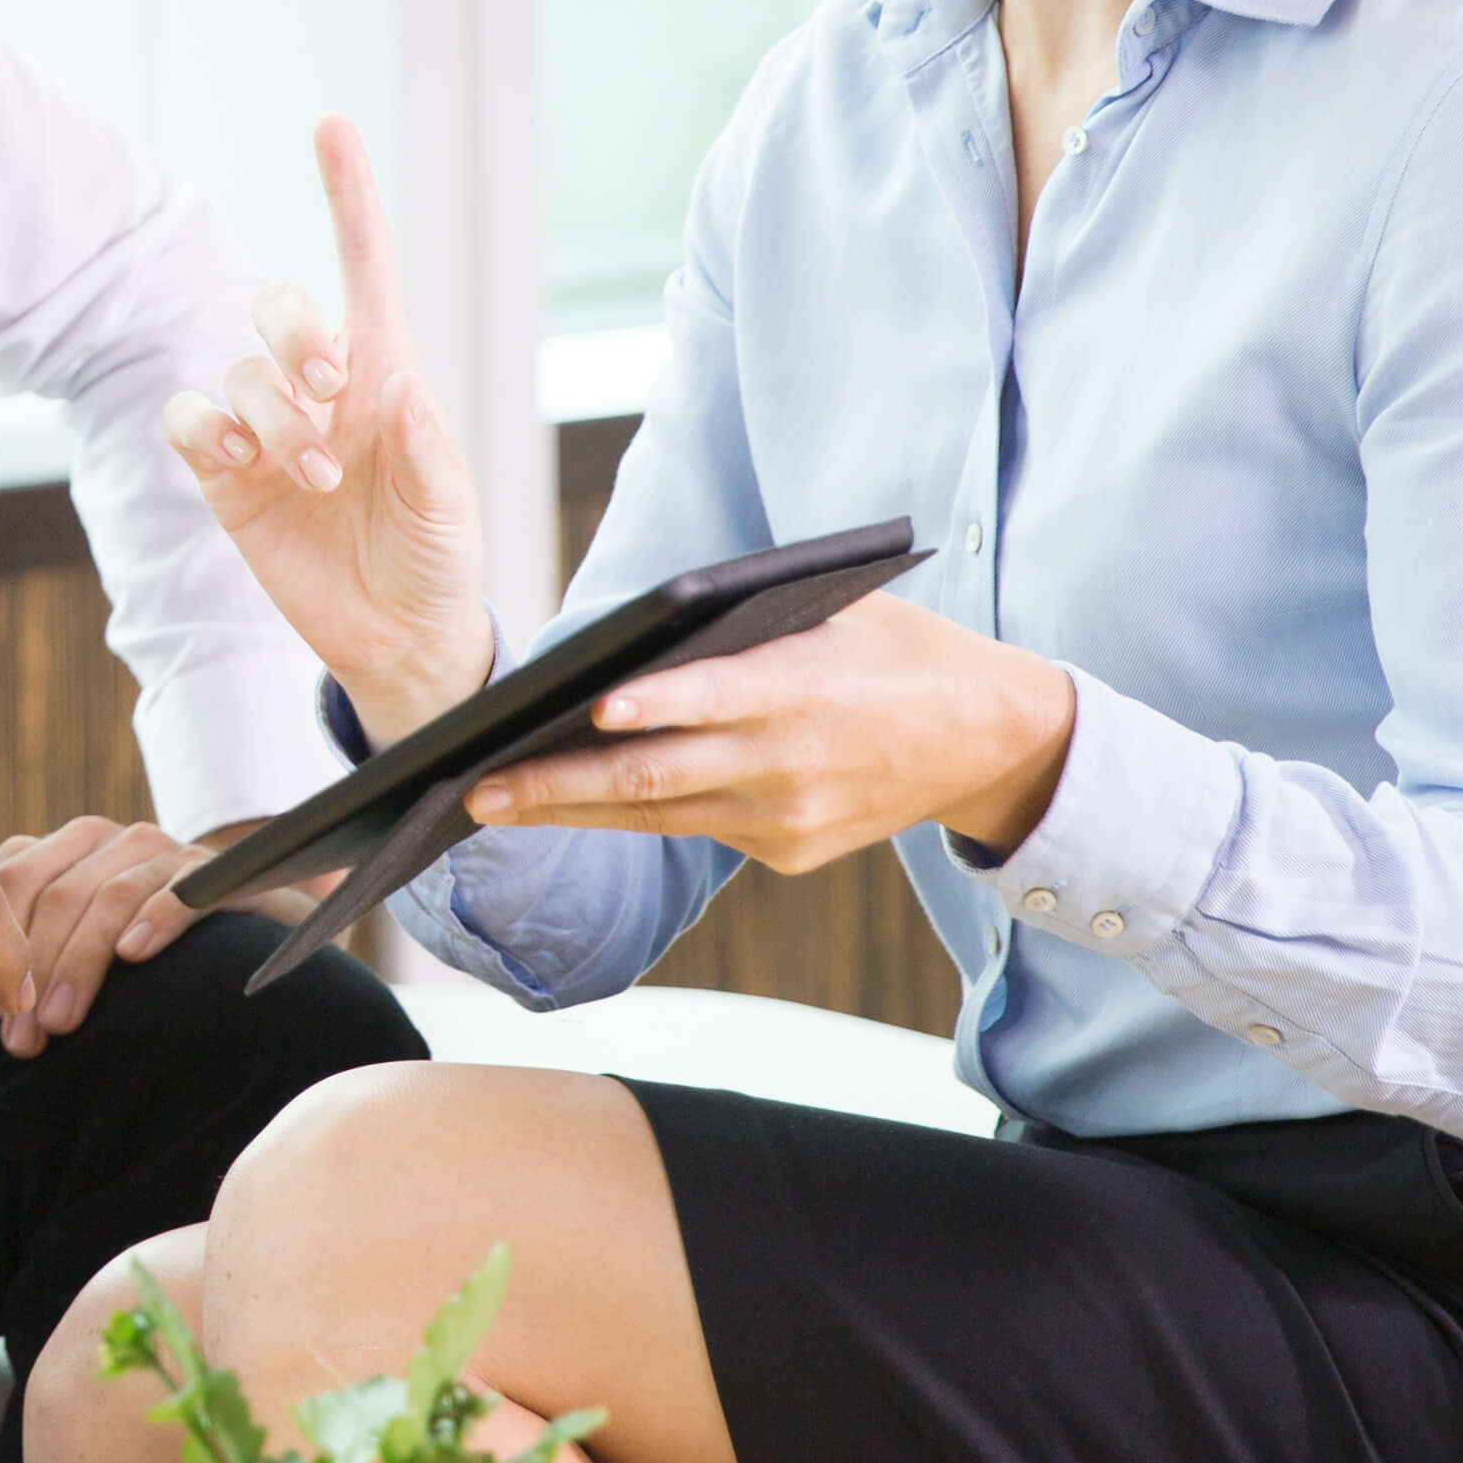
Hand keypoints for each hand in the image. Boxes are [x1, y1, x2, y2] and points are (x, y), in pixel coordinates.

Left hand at [0, 815, 266, 1053]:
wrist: (259, 945)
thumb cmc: (161, 959)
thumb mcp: (95, 948)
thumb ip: (46, 953)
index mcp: (79, 846)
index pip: (19, 878)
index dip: (1, 947)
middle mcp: (121, 841)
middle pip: (60, 895)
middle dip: (37, 971)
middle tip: (26, 1039)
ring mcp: (173, 854)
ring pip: (111, 897)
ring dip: (81, 963)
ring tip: (62, 1021)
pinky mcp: (223, 877)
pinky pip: (184, 890)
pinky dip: (155, 919)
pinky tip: (134, 955)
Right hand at [167, 118, 492, 746]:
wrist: (397, 636)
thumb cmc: (437, 557)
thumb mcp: (450, 506)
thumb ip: (425, 449)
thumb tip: (396, 389)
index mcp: (385, 375)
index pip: (362, 267)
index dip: (346, 197)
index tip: (330, 128)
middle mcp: (320, 390)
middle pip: (279, 308)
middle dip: (295, 334)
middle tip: (331, 390)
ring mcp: (266, 431)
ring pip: (237, 373)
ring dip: (272, 417)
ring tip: (313, 478)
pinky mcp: (224, 477)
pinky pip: (191, 422)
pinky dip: (209, 432)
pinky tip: (243, 467)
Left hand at [451, 590, 1077, 871]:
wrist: (986, 740)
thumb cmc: (898, 652)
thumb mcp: (840, 609)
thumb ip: (747, 622)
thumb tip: (641, 625)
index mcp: (803, 689)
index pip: (714, 698)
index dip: (652, 708)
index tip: (586, 706)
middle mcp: (789, 764)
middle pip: (656, 779)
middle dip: (557, 783)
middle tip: (476, 784)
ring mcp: (786, 819)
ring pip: (659, 817)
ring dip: (572, 809)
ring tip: (492, 798)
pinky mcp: (787, 853)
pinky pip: (697, 831)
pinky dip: (635, 817)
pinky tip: (571, 803)